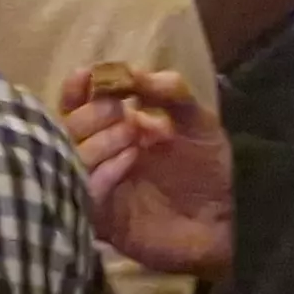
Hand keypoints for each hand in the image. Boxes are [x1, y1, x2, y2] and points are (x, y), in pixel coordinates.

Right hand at [58, 68, 232, 280]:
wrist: (226, 221)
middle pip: (68, 128)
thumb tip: (132, 73)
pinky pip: (84, 193)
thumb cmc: (208, 169)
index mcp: (115, 129)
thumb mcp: (197, 121)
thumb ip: (170, 91)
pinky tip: (129, 163)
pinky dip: (102, 173)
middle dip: (92, 114)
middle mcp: (101, 156)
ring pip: (70, 158)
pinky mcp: (102, 219)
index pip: (77, 106)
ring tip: (133, 139)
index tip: (86, 77)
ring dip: (98, 141)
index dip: (77, 89)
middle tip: (122, 114)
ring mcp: (99, 188)